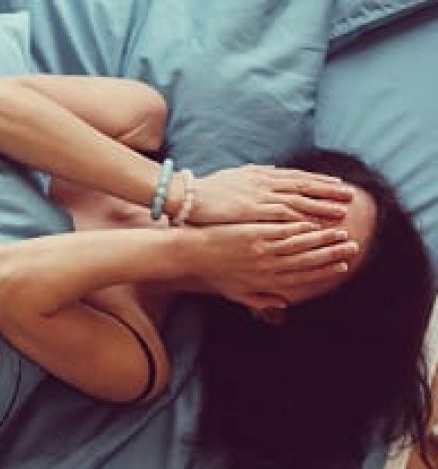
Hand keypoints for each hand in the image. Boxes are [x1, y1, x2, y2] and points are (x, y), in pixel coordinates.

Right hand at [177, 165, 354, 225]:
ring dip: (320, 206)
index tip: (338, 184)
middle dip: (328, 191)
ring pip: (297, 200)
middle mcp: (264, 182)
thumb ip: (253, 178)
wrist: (188, 196)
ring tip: (341, 213)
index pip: (297, 176)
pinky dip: (299, 218)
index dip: (319, 181)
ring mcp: (259, 196)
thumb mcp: (235, 178)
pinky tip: (313, 225)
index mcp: (261, 174)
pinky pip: (280, 215)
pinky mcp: (251, 210)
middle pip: (303, 186)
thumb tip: (268, 174)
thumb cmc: (207, 192)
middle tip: (350, 196)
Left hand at [187, 220, 357, 310]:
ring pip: (299, 245)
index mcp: (265, 282)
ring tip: (341, 232)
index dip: (323, 271)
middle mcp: (267, 267)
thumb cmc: (214, 274)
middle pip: (306, 261)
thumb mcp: (236, 294)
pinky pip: (284, 231)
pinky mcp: (255, 233)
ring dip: (323, 240)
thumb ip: (261, 300)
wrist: (192, 256)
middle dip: (331, 255)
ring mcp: (261, 250)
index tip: (342, 266)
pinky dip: (302, 228)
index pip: (301, 277)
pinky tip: (316, 222)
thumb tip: (283, 304)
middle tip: (352, 247)